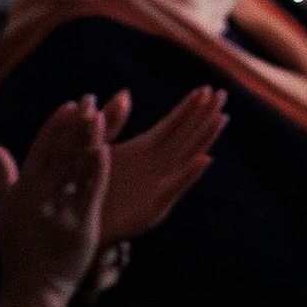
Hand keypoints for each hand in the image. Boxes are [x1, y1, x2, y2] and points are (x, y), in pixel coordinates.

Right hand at [0, 98, 112, 306]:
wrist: (34, 288)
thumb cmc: (18, 248)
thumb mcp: (4, 207)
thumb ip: (3, 173)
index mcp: (22, 191)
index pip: (39, 149)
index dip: (55, 126)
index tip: (69, 105)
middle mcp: (40, 198)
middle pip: (60, 153)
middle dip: (75, 126)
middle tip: (90, 102)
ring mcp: (61, 212)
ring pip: (77, 169)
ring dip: (89, 141)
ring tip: (100, 118)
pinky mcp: (81, 227)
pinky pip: (91, 193)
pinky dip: (98, 171)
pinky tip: (105, 151)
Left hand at [100, 86, 224, 242]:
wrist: (84, 219)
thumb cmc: (90, 182)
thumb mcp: (98, 145)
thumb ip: (112, 119)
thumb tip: (125, 92)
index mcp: (145, 148)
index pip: (173, 123)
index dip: (189, 107)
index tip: (205, 87)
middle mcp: (157, 164)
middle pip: (187, 135)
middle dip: (205, 115)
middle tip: (222, 93)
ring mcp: (158, 184)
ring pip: (187, 157)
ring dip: (204, 137)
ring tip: (221, 117)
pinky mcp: (154, 206)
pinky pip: (174, 186)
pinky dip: (189, 173)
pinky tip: (204, 159)